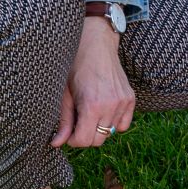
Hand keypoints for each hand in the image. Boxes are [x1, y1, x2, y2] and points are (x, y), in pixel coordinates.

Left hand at [51, 18, 134, 148]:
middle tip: (78, 122)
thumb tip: (56, 144)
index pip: (84, 140)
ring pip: (110, 132)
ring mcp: (123, 101)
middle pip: (98, 140)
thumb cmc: (76, 67)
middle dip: (85, 136)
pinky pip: (123, 124)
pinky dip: (114, 122)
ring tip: (90, 113)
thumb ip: (63, 121)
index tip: (68, 131)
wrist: (96, 45)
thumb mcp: (65, 94)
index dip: (73, 140)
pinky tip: (104, 111)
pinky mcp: (131, 98)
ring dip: (99, 128)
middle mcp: (111, 105)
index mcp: (92, 105)